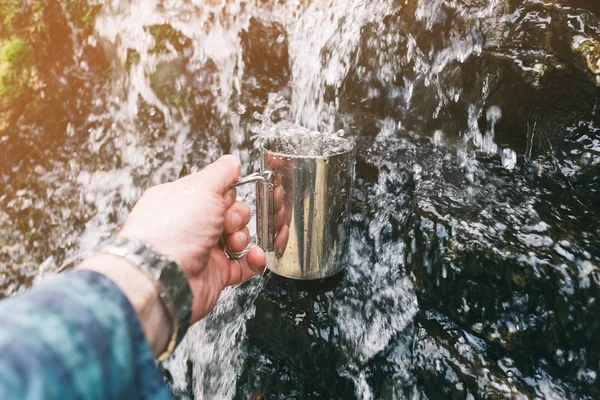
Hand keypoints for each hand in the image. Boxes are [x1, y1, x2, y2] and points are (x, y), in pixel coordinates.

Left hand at [118, 155, 265, 322]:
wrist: (163, 276)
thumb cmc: (171, 230)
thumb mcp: (199, 187)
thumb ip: (220, 173)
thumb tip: (232, 161)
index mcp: (181, 200)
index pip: (213, 190)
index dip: (226, 192)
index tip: (227, 196)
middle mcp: (190, 225)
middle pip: (229, 213)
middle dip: (236, 216)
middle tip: (226, 222)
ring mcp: (202, 250)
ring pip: (237, 237)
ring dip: (243, 237)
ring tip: (233, 242)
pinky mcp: (214, 274)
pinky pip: (242, 265)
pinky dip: (252, 260)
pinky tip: (254, 255)